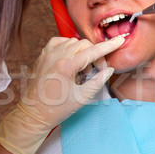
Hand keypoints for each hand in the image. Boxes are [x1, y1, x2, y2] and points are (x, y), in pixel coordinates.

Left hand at [0, 35, 124, 153]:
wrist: (33, 113)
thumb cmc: (56, 108)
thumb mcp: (82, 98)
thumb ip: (98, 81)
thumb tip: (109, 70)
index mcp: (66, 66)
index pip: (93, 51)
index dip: (109, 46)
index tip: (120, 40)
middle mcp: (56, 56)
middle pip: (84, 45)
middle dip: (95, 56)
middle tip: (96, 72)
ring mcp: (47, 54)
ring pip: (73, 42)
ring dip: (82, 52)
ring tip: (82, 71)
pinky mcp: (42, 56)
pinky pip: (58, 41)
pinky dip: (68, 46)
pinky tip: (71, 58)